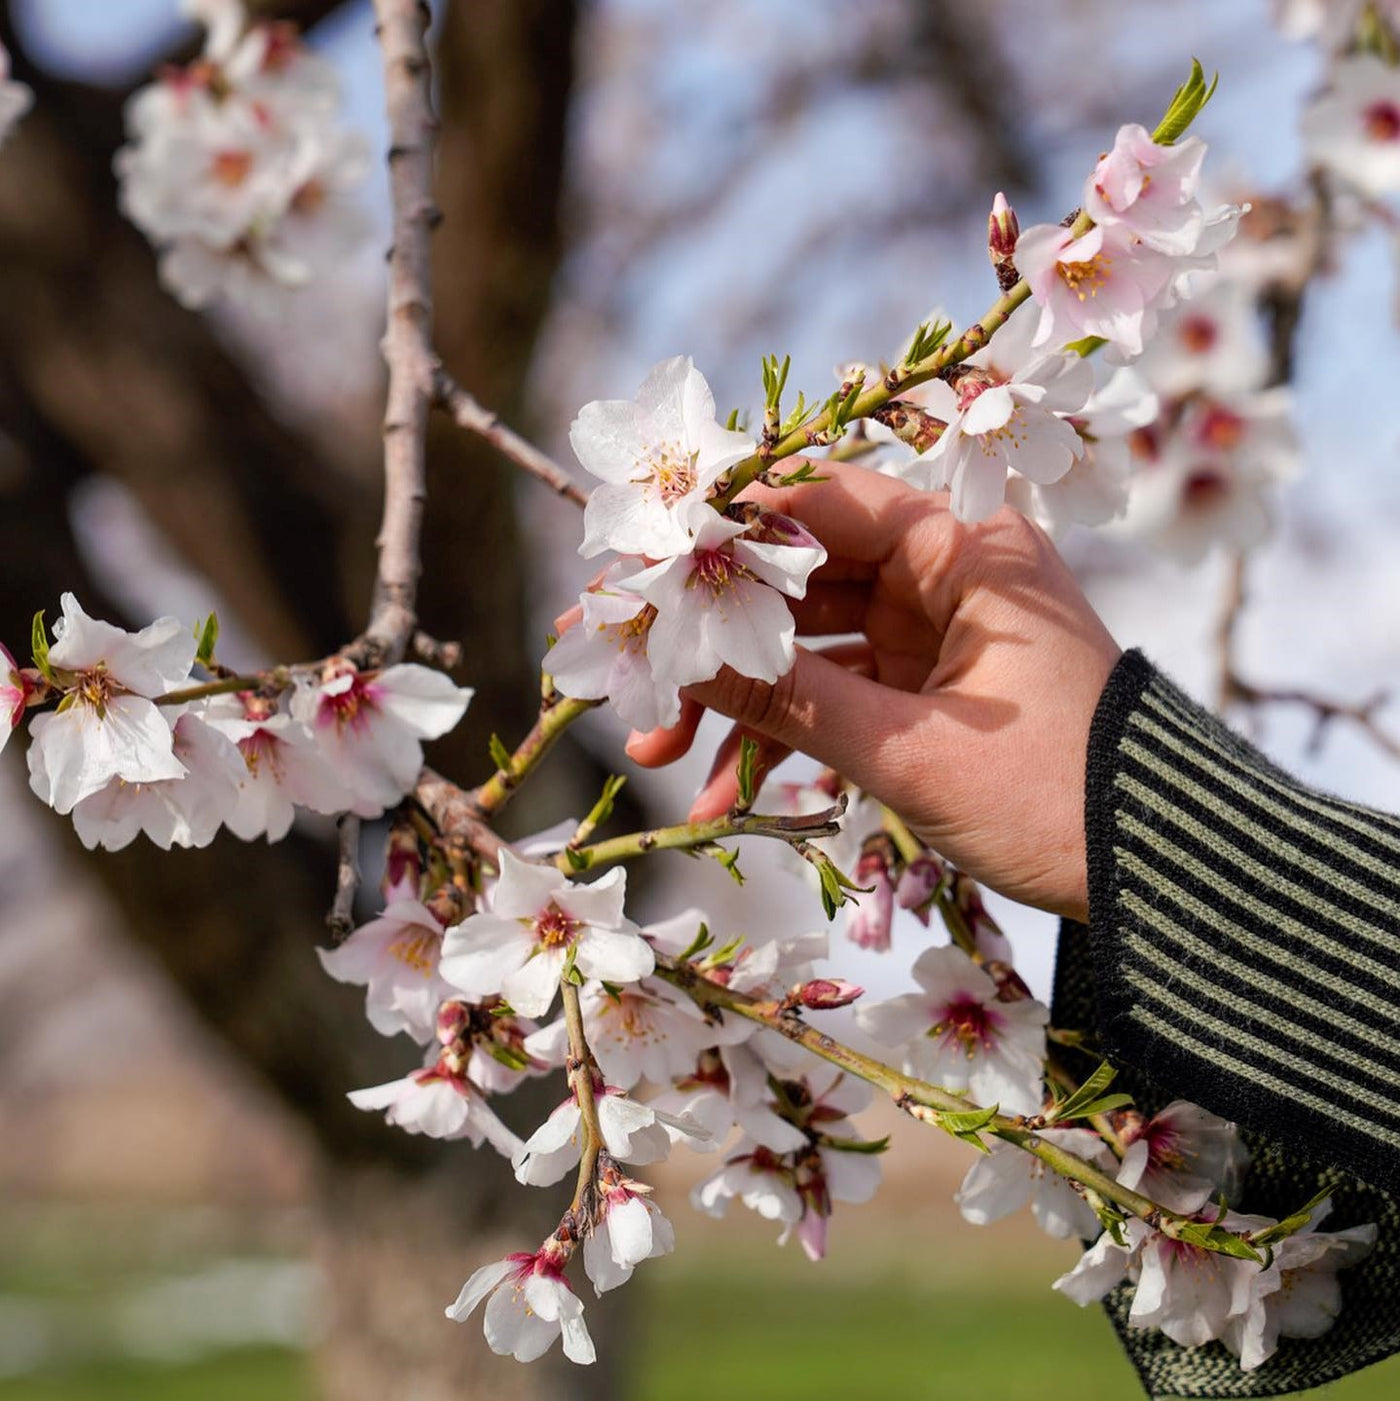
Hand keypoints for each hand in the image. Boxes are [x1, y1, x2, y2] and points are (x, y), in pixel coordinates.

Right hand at [624, 460, 1121, 922]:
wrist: (1152, 876)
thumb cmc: (1055, 796)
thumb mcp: (909, 751)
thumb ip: (788, 701)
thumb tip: (678, 662)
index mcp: (967, 551)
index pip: (823, 506)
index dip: (725, 535)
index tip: (644, 568)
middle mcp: (947, 574)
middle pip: (801, 580)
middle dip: (717, 637)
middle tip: (633, 670)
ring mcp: (934, 632)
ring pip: (809, 642)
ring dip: (738, 697)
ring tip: (656, 750)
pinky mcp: (927, 687)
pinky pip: (837, 693)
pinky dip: (787, 736)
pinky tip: (724, 793)